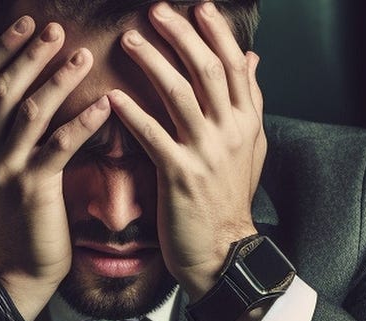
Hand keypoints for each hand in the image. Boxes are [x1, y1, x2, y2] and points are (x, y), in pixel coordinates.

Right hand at [0, 17, 111, 320]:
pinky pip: (59, 147)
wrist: (16, 267)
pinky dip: (83, 122)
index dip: (5, 49)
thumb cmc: (19, 212)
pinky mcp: (32, 190)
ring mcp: (5, 169)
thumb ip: (3, 126)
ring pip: (30, 111)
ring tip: (84, 55)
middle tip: (56, 29)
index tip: (28, 23)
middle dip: (31, 54)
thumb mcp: (0, 165)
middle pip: (4, 88)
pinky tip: (106, 103)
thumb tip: (13, 83)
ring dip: (59, 80)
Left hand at [108, 2, 267, 298]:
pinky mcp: (178, 175)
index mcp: (247, 121)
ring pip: (179, 94)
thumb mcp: (251, 146)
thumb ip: (251, 100)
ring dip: (153, 62)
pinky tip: (111, 95)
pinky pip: (152, 135)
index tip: (198, 6)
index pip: (235, 65)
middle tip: (156, 10)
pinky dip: (132, 113)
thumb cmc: (229, 198)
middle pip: (208, 70)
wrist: (222, 251)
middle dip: (181, 35)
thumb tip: (254, 59)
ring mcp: (205, 153)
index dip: (216, 32)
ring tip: (129, 40)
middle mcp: (230, 132)